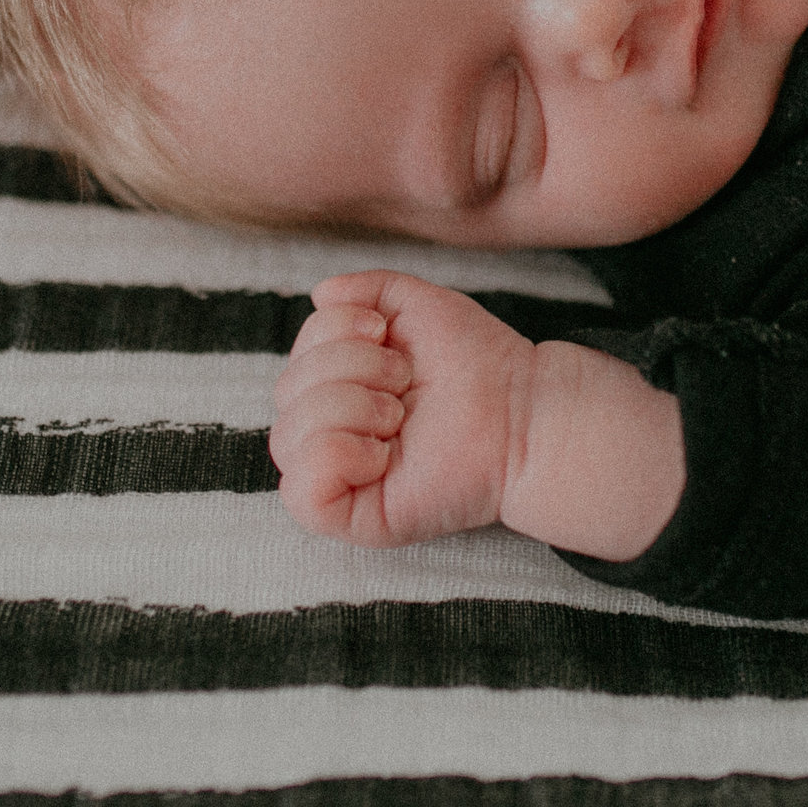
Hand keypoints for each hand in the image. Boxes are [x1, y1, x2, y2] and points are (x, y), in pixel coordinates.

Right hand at [270, 270, 530, 548]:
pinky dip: (338, 456)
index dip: (335, 332)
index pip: (293, 357)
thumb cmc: (475, 360)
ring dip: (353, 408)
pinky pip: (300, 493)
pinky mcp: (351, 518)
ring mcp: (338, 478)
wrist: (520, 407)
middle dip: (353, 369)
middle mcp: (329, 432)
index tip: (391, 337)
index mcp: (337, 387)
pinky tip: (382, 453)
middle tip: (407, 384)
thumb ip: (365, 288)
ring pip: (287, 438)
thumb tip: (319, 294)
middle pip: (286, 392)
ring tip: (401, 417)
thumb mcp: (415, 305)